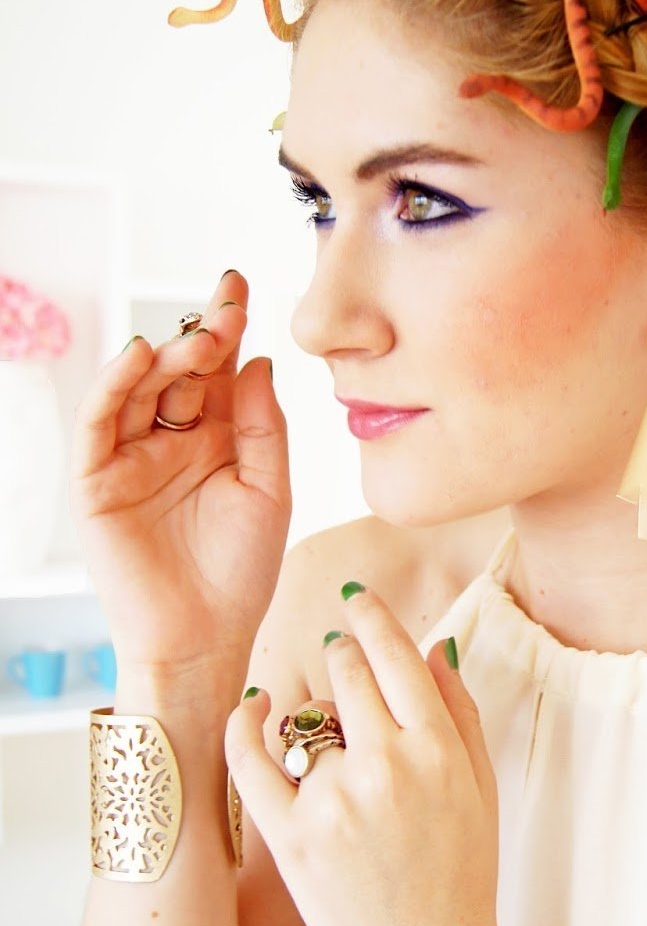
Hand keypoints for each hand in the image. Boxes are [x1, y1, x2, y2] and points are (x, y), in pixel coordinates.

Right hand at [71, 271, 290, 674]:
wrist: (206, 638)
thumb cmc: (242, 573)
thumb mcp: (270, 490)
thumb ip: (264, 426)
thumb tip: (256, 359)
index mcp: (219, 438)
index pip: (218, 369)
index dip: (226, 326)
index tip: (241, 287)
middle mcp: (172, 439)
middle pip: (179, 370)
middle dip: (201, 333)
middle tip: (225, 309)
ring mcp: (132, 457)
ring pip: (138, 388)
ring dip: (165, 355)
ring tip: (198, 336)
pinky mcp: (97, 481)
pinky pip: (99, 423)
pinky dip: (114, 386)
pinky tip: (140, 358)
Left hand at [225, 588, 517, 925]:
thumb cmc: (463, 877)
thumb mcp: (482, 788)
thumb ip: (461, 713)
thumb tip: (436, 647)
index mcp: (438, 751)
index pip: (395, 656)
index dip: (371, 618)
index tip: (355, 600)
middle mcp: (386, 768)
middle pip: (345, 673)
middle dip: (342, 655)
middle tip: (341, 656)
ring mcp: (334, 804)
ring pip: (307, 722)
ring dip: (316, 723)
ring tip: (335, 756)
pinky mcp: (291, 839)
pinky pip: (251, 762)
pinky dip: (244, 728)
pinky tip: (252, 708)